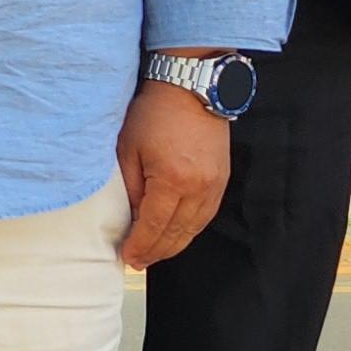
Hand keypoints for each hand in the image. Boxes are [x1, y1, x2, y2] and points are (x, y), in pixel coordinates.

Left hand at [115, 76, 232, 268]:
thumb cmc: (153, 114)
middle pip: (176, 233)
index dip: (140, 245)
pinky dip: (190, 229)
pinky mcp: (222, 179)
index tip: (128, 257)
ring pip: (194, 228)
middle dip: (156, 251)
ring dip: (174, 245)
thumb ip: (129, 186)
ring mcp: (215, 185)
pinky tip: (177, 235)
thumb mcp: (128, 149)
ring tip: (154, 254)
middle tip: (138, 263)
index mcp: (172, 181)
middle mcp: (198, 188)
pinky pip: (206, 214)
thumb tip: (128, 216)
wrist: (190, 88)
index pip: (154, 226)